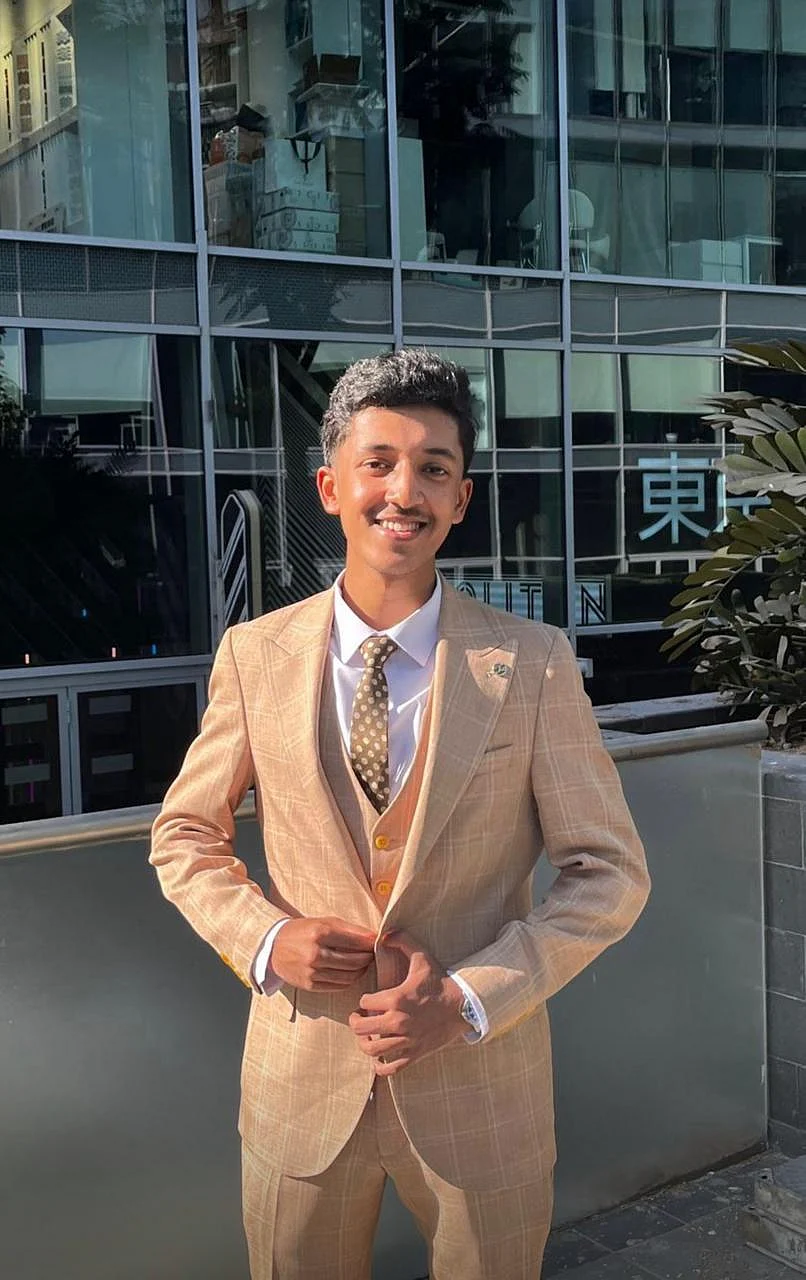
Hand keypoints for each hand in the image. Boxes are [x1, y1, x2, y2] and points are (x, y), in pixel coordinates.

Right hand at [271, 917, 375, 991]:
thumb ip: (349, 929)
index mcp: (320, 933)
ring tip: (362, 963)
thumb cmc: (303, 931)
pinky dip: (349, 980)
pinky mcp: (309, 985)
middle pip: (355, 961)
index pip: (356, 942)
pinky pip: (338, 986)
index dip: (370, 944)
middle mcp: (316, 954)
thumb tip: (373, 937)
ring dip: (360, 970)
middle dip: (368, 958)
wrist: (274, 947)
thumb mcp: (324, 922)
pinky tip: (350, 972)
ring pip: (349, 976)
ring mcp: (312, 972)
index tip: (377, 942)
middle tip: (371, 954)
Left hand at [348, 930, 465, 1075]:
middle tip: (359, 1017)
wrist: (462, 1006)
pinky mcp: (414, 1054)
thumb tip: (385, 933)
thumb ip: (402, 940)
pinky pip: (389, 1068)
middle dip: (356, 1022)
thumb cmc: (439, 982)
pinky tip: (378, 1057)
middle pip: (361, 1028)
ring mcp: (405, 1040)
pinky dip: (379, 1065)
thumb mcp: (422, 957)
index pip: (364, 1002)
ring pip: (371, 1049)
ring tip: (366, 1035)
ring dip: (364, 1042)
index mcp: (396, 999)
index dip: (363, 1000)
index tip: (369, 1000)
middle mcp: (398, 1022)